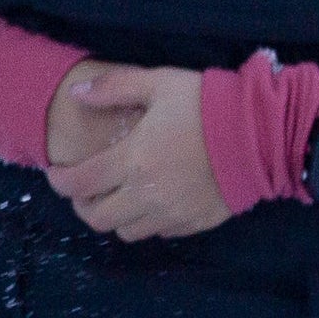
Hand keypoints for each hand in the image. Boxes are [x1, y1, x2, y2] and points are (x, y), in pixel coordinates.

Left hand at [46, 67, 231, 242]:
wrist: (262, 135)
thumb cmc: (207, 105)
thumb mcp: (158, 84)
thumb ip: (114, 88)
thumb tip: (76, 94)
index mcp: (132, 160)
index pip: (80, 183)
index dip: (60, 182)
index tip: (56, 174)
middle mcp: (146, 195)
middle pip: (98, 218)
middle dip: (83, 205)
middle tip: (85, 189)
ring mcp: (172, 214)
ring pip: (127, 232)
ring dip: (115, 216)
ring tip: (117, 196)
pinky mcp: (195, 224)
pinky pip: (159, 233)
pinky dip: (147, 222)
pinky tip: (152, 202)